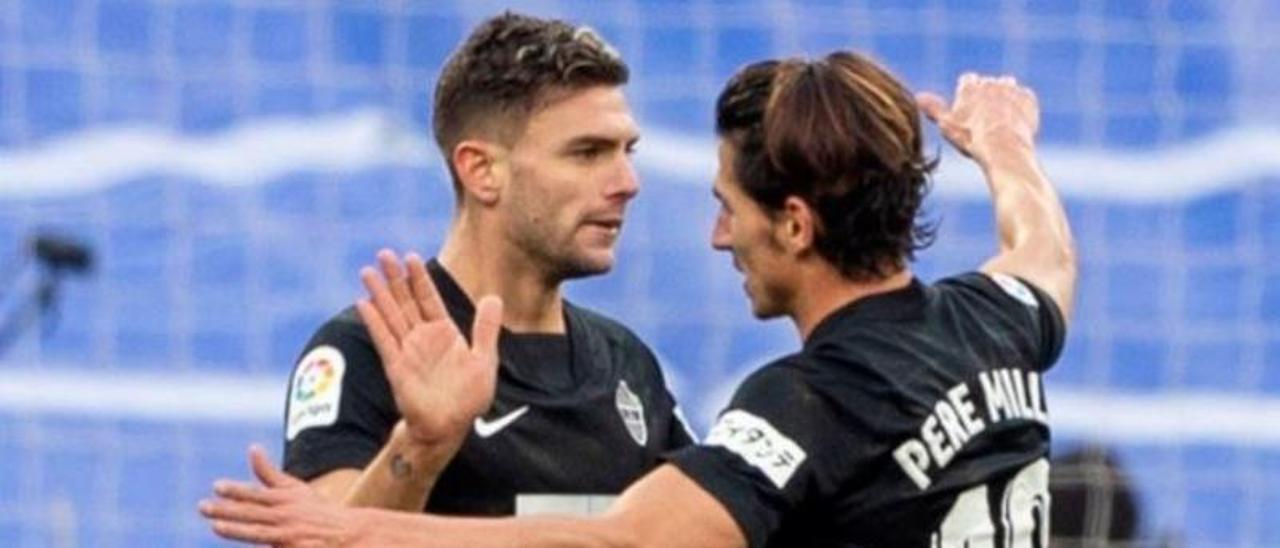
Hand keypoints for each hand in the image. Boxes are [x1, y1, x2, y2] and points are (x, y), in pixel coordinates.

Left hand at [200, 446, 361, 546]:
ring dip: (237, 529)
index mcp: (283, 499)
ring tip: (216, 526)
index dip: (236, 490)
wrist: (347, 532)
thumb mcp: (294, 488)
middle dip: (226, 510)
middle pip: (251, 513)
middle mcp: (284, 516)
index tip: (217, 487)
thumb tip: (252, 448)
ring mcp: (288, 536)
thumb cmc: (316, 509)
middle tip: (203, 507)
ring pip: (258, 533)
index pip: (255, 494)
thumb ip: (269, 472)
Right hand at [356, 250, 503, 445]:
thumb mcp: (484, 359)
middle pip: (405, 301)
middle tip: (383, 253)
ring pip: (391, 315)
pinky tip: (364, 303)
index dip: (419, 278)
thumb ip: (485, 329)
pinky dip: (375, 322)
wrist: (449, 427)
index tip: (410, 256)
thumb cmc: (467, 397)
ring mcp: (408, 351)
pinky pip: (384, 340)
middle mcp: (423, 338)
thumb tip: (493, 297)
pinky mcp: (397, 366)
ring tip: (367, 271)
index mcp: (444, 333)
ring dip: (379, 294)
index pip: (428, 298)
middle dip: (395, 278)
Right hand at [916, 73, 1038, 165]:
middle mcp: (991, 82)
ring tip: (1000, 121)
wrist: (1004, 149)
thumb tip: (917, 96)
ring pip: (1006, 88)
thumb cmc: (972, 139)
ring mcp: (1011, 89)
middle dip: (986, 97)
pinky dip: (1019, 107)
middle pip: (987, 84)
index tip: (968, 111)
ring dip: (1003, 98)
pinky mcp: (1028, 98)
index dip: (967, 95)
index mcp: (969, 86)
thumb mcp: (947, 125)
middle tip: (983, 121)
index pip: (967, 81)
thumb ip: (934, 108)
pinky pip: (1023, 98)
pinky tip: (1014, 123)